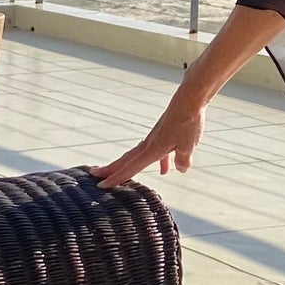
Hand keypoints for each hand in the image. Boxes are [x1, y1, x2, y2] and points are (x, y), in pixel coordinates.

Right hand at [88, 92, 205, 188]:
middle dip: (111, 169)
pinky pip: (155, 151)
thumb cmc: (187, 120)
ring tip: (120, 172)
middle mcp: (150, 143)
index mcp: (152, 149)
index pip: (131, 167)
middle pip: (126, 160)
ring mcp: (155, 138)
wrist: (190, 99)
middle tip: (95, 174)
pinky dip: (158, 161)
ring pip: (137, 155)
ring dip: (127, 164)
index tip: (102, 185)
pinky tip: (164, 169)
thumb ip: (182, 160)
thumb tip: (179, 169)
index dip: (116, 178)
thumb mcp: (187, 145)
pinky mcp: (163, 133)